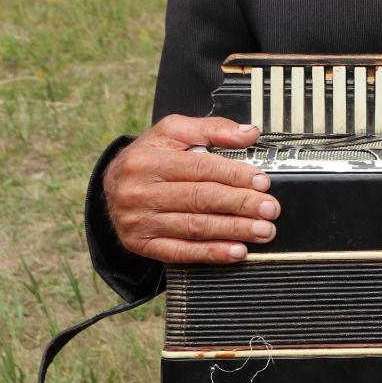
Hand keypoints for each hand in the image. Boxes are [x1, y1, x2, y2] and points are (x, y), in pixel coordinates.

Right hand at [104, 115, 275, 263]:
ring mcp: (138, 220)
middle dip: (241, 204)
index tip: (263, 183)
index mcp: (149, 160)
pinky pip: (180, 251)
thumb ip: (212, 129)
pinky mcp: (140, 243)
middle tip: (270, 209)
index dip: (235, 176)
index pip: (201, 168)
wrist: (111, 184)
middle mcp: (139, 191)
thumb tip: (249, 133)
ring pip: (194, 227)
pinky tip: (236, 251)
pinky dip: (212, 253)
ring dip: (233, 230)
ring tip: (262, 230)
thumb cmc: (149, 156)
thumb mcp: (173, 132)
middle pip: (200, 199)